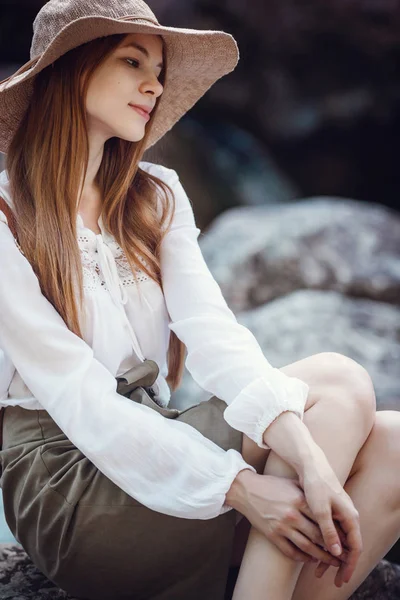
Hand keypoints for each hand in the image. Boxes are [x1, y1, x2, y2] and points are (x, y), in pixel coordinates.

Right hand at [227, 470, 343, 566]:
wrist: (246, 490)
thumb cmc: (271, 486)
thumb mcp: (292, 484)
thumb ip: (309, 495)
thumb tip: (328, 507)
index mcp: (299, 500)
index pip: (324, 520)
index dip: (336, 532)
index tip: (346, 540)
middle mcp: (292, 514)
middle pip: (318, 536)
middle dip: (333, 549)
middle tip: (343, 556)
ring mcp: (282, 526)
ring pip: (307, 547)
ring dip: (320, 557)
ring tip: (330, 561)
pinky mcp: (272, 535)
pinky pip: (291, 551)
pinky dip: (302, 558)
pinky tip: (310, 559)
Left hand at [300, 448, 361, 586]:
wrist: (311, 465)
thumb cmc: (315, 485)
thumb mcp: (320, 510)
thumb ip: (329, 531)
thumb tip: (338, 553)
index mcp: (350, 516)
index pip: (355, 547)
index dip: (349, 565)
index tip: (342, 579)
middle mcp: (348, 516)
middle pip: (348, 546)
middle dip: (340, 564)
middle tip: (334, 580)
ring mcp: (340, 513)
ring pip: (339, 540)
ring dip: (331, 555)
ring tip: (320, 570)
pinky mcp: (331, 510)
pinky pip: (332, 532)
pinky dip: (326, 544)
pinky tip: (316, 551)